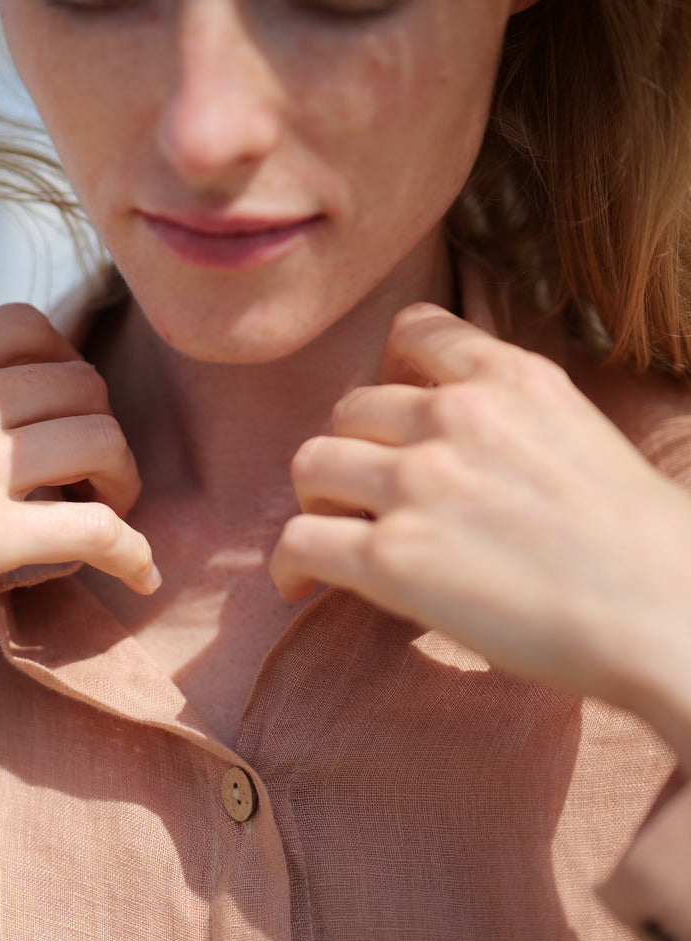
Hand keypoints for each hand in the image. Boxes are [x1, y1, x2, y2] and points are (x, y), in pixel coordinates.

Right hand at [0, 303, 158, 651]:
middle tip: (91, 466)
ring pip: (102, 441)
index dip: (67, 362)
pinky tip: (138, 574)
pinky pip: (96, 530)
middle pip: (82, 383)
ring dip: (123, 479)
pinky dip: (133, 552)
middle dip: (99, 423)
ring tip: (112, 509)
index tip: (65, 401)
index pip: (31, 325)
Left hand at [270, 303, 690, 760]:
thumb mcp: (581, 434)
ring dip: (316, 500)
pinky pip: (299, 540)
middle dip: (351, 451)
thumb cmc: (641, 544)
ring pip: (311, 463)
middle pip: (349, 407)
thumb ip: (513, 420)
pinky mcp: (392, 557)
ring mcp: (418, 483)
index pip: (412, 330)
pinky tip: (301, 587)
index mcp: (511, 377)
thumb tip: (463, 450)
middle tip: (363, 498)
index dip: (387, 372)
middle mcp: (457, 416)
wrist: (663, 610)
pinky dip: (288, 565)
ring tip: (335, 534)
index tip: (391, 418)